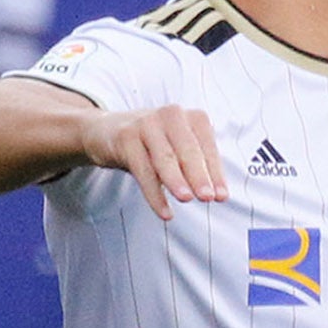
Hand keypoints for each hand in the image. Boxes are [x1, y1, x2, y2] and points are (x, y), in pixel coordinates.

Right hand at [82, 104, 228, 218]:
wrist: (106, 130)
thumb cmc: (152, 143)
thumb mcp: (177, 147)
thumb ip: (197, 165)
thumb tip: (218, 193)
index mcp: (191, 117)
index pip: (207, 148)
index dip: (216, 173)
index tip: (222, 196)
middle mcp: (171, 115)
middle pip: (188, 151)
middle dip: (199, 176)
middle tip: (208, 197)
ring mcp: (146, 124)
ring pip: (165, 158)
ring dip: (177, 181)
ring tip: (187, 199)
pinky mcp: (125, 137)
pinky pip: (142, 170)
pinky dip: (154, 194)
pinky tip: (164, 211)